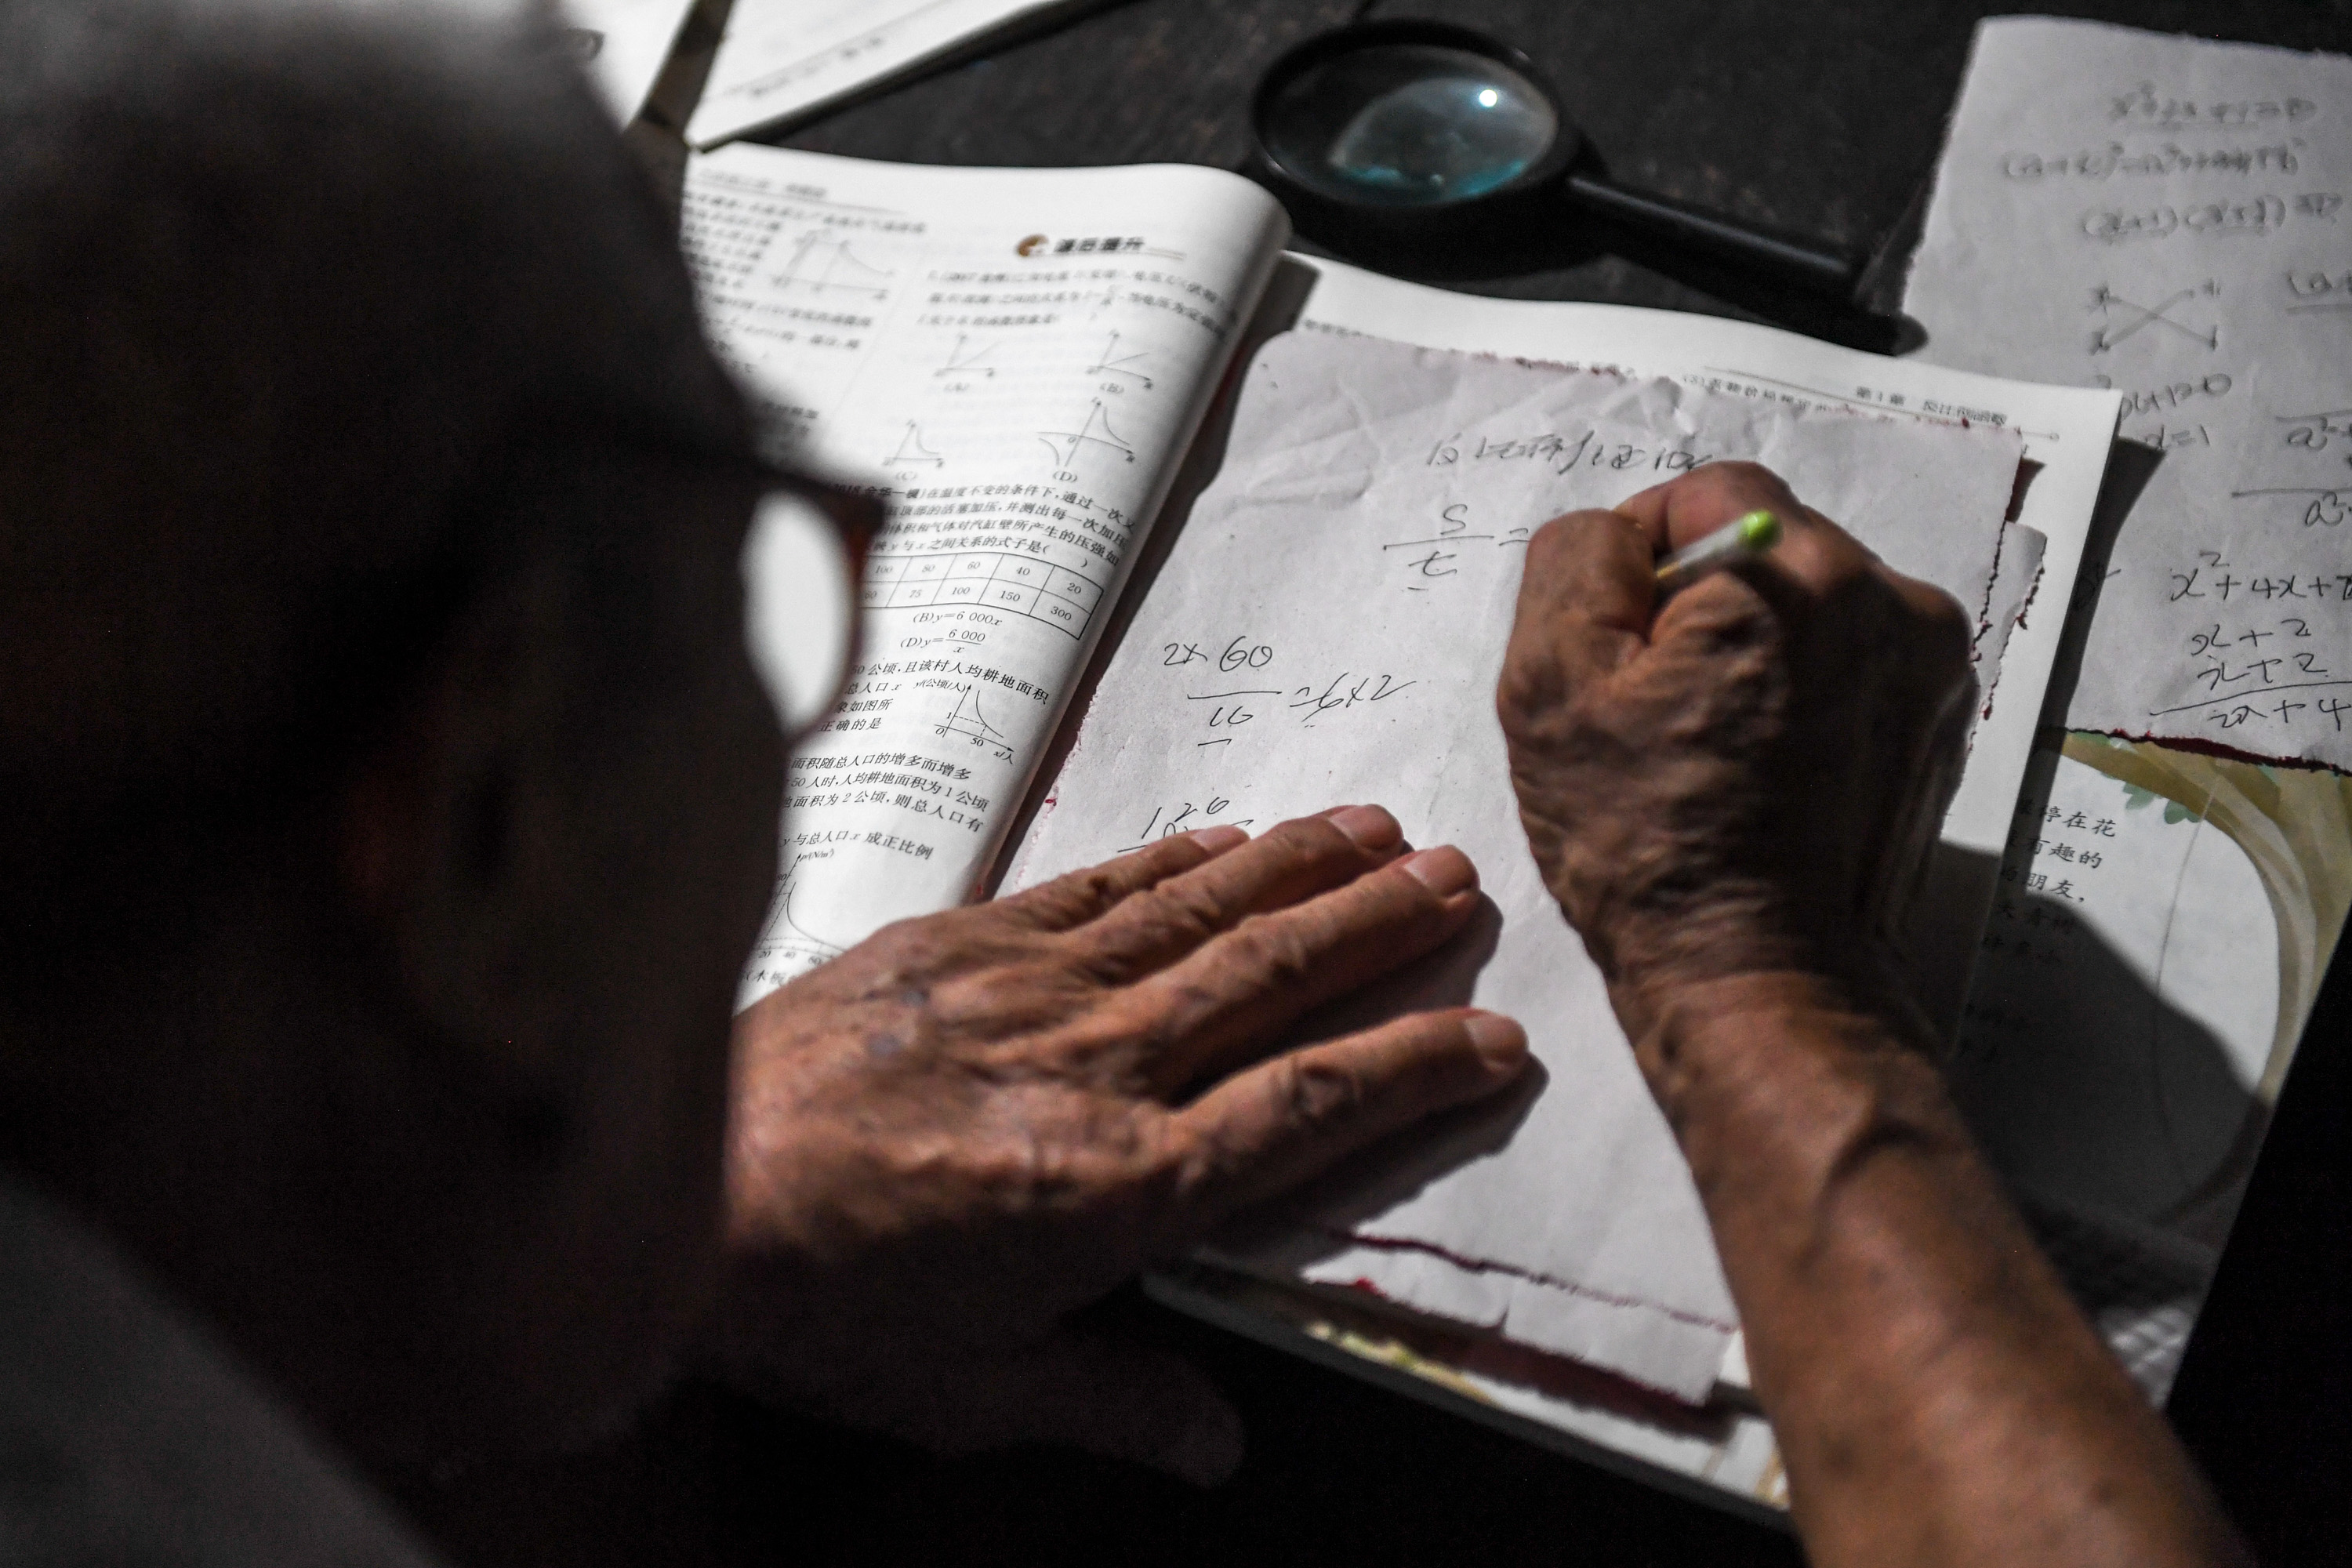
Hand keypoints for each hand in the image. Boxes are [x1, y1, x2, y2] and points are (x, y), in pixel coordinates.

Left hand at [707, 808, 1526, 1481]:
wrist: (662, 1191)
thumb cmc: (814, 1311)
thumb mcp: (967, 1396)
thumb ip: (1109, 1406)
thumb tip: (1218, 1446)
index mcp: (1113, 1190)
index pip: (1304, 1114)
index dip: (1411, 1069)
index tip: (1491, 1035)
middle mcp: (1091, 1070)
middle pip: (1271, 982)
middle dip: (1377, 928)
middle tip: (1460, 879)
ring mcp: (1025, 990)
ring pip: (1198, 914)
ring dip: (1300, 868)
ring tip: (1381, 829)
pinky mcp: (957, 939)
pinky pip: (1095, 884)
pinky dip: (1176, 857)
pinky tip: (1233, 836)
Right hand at [1496, 461, 1974, 1044]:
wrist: (1765, 977)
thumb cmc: (1652, 848)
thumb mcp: (1549, 688)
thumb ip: (1575, 563)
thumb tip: (1618, 538)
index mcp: (1789, 575)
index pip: (1703, 495)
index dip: (1639, 559)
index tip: (1619, 646)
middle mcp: (1884, 599)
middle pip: (1768, 543)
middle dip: (1704, 603)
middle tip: (1659, 704)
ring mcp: (1928, 661)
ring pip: (1813, 601)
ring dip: (1759, 644)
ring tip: (1716, 741)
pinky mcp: (1942, 716)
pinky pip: (1856, 658)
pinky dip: (1808, 688)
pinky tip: (1767, 763)